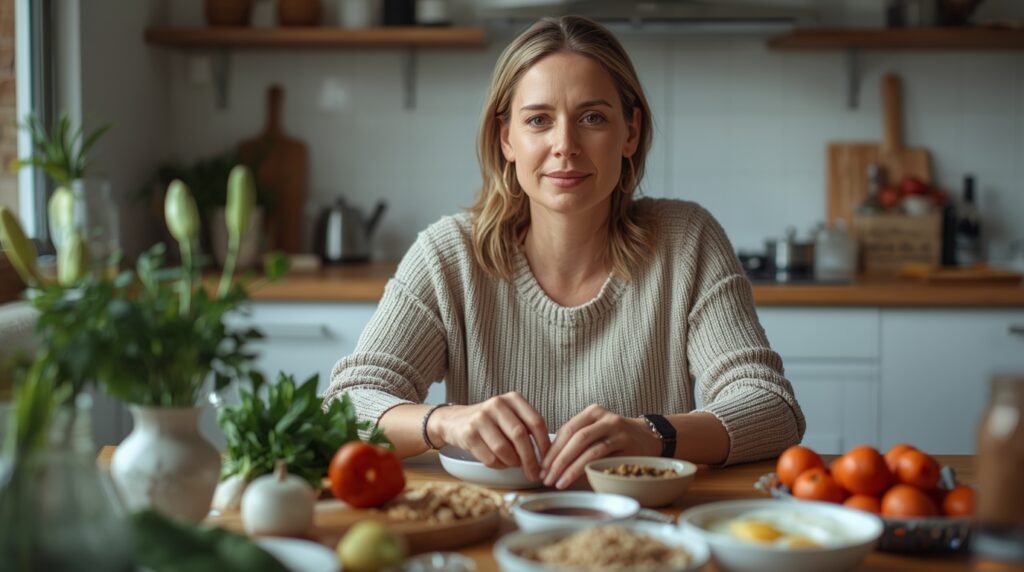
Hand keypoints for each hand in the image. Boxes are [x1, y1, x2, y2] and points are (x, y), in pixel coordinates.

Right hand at [429, 392, 550, 480]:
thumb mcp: (509, 417)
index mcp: (512, 399)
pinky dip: (498, 465)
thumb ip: (527, 429)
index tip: (548, 460)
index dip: (544, 444)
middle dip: (530, 459)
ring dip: (512, 463)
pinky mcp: (468, 433)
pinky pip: (490, 457)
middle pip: (520, 436)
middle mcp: (497, 404)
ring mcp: (480, 418)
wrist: (454, 421)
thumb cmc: (489, 422)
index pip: (536, 421)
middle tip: (534, 473)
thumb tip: (547, 456)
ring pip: (504, 449)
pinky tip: (499, 462)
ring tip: (514, 464)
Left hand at [541, 405, 660, 488]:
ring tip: (558, 482)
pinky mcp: (626, 442)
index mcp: (592, 412)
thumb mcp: (596, 433)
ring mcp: (616, 428)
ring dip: (569, 467)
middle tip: (546, 477)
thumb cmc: (616, 440)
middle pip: (574, 438)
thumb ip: (576, 442)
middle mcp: (604, 417)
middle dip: (557, 460)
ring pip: (587, 447)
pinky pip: (602, 456)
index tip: (540, 466)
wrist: (650, 439)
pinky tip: (575, 479)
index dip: (551, 449)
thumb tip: (547, 463)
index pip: (566, 430)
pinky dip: (585, 468)